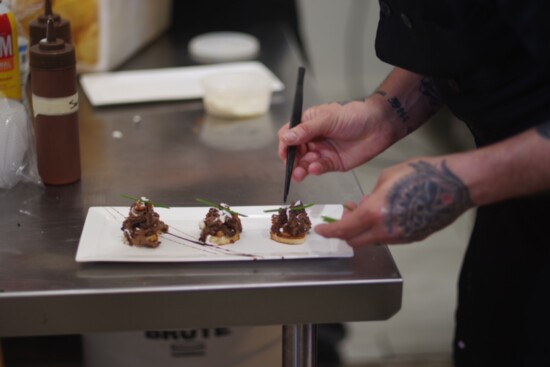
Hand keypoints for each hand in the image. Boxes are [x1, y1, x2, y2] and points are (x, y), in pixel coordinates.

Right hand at [278, 100, 391, 181]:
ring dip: (300, 169)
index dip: (285, 144)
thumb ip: (306, 130)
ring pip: (304, 163)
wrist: (378, 125)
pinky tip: (315, 168)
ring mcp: (321, 151)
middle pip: (294, 152)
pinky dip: (315, 170)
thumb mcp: (327, 119)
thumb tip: (286, 138)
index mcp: (308, 123)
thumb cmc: (354, 115)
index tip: (285, 152)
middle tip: (292, 167)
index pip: (289, 135)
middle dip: (292, 160)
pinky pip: (318, 168)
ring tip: (300, 173)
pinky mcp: (332, 163)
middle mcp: (313, 138)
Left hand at [315, 158, 472, 245]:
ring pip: (372, 240)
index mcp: (375, 213)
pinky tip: (384, 214)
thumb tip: (363, 206)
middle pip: (355, 240)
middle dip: (344, 231)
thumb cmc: (424, 174)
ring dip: (363, 230)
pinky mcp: (413, 237)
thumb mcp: (386, 178)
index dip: (329, 231)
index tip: (321, 230)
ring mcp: (401, 236)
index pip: (344, 230)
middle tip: (344, 216)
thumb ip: (370, 196)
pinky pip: (388, 238)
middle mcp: (386, 230)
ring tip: (366, 210)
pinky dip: (379, 230)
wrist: (456, 184)